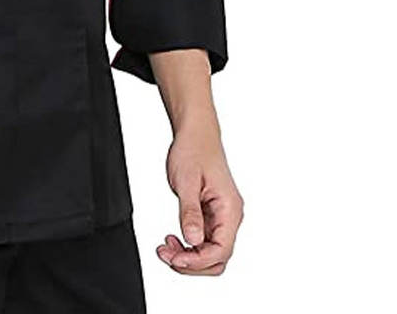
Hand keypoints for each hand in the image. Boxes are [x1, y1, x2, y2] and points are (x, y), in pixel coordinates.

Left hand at [156, 122, 243, 275]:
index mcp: (230, 209)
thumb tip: (192, 239)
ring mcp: (221, 216)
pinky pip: (203, 239)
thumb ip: (190, 212)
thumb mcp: (186, 181)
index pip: (221, 251)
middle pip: (217, 257)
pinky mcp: (211, 214)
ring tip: (166, 248)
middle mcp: (230, 216)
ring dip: (188, 255)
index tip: (176, 258)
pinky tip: (174, 239)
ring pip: (209, 251)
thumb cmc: (194, 150)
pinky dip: (188, 244)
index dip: (197, 260)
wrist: (196, 134)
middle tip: (167, 255)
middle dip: (191, 263)